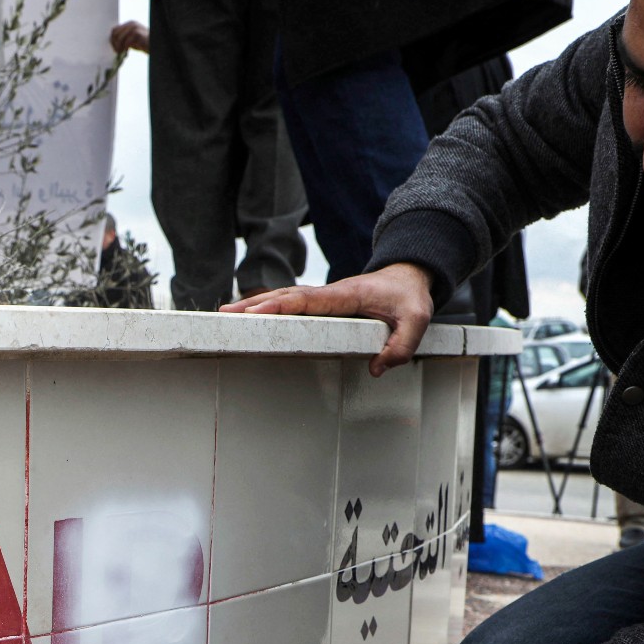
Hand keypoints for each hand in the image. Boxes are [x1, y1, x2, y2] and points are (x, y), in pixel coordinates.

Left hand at [109, 21, 149, 53]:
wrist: (155, 45)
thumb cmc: (143, 44)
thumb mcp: (131, 40)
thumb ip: (123, 38)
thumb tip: (112, 42)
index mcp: (129, 24)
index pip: (114, 30)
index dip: (112, 40)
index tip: (115, 49)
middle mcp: (131, 24)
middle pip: (115, 33)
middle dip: (114, 44)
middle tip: (118, 52)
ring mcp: (134, 27)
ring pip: (119, 38)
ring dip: (119, 47)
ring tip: (122, 53)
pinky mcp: (137, 33)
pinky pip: (126, 42)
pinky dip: (125, 49)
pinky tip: (127, 53)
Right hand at [220, 262, 435, 376]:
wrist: (408, 275)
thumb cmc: (409, 296)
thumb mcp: (417, 319)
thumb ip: (401, 345)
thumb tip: (376, 368)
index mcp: (346, 295)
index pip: (307, 299)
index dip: (280, 306)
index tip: (255, 314)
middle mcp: (329, 293)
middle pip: (285, 296)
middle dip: (255, 305)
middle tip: (226, 315)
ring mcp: (323, 297)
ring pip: (284, 297)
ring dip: (255, 305)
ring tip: (227, 316)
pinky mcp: (321, 304)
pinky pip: (290, 303)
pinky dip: (268, 307)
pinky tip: (250, 316)